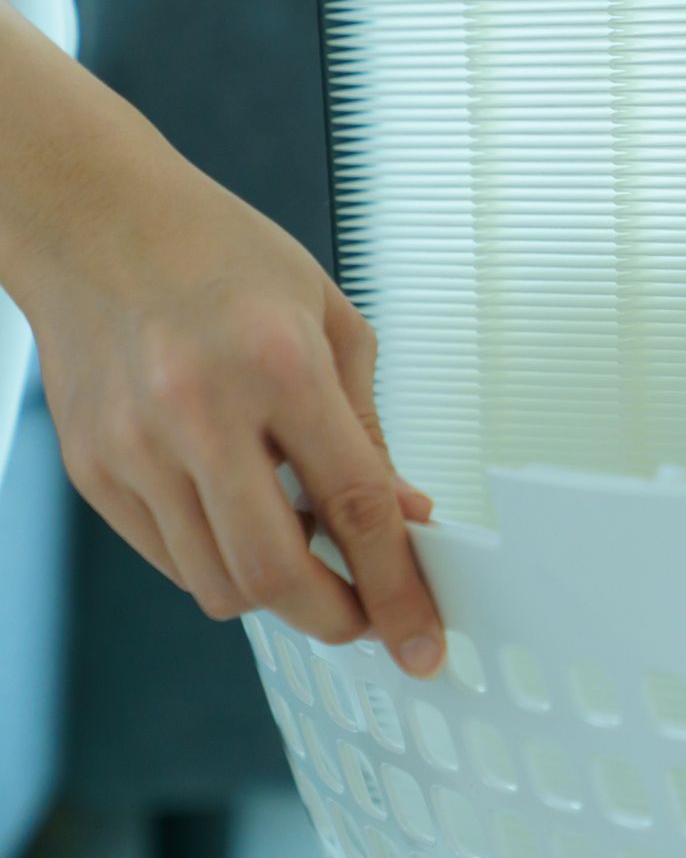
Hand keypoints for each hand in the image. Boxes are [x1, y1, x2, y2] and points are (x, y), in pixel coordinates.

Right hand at [20, 130, 444, 676]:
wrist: (97, 220)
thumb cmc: (220, 255)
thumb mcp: (329, 319)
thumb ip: (369, 427)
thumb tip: (403, 517)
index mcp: (279, 365)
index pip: (354, 506)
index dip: (396, 586)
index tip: (422, 637)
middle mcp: (199, 411)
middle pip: (275, 573)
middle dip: (336, 618)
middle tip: (368, 619)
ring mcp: (135, 447)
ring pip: (216, 583)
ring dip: (276, 596)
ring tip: (308, 555)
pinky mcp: (92, 468)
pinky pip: (168, 558)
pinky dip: (218, 563)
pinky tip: (244, 521)